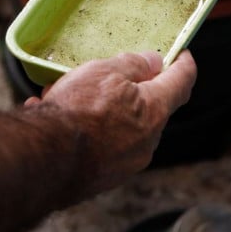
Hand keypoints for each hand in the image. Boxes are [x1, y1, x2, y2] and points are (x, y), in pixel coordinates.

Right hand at [24, 50, 196, 197]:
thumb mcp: (105, 72)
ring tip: (66, 96)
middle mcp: (147, 141)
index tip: (181, 54)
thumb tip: (153, 62)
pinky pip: (99, 145)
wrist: (46, 160)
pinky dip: (84, 131)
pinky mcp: (104, 177)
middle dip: (130, 89)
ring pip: (119, 126)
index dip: (183, 64)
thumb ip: (134, 64)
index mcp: (155, 110)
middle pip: (149, 107)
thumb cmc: (78, 112)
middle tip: (106, 74)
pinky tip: (55, 119)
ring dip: (100, 110)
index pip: (182, 81)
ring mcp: (127, 162)